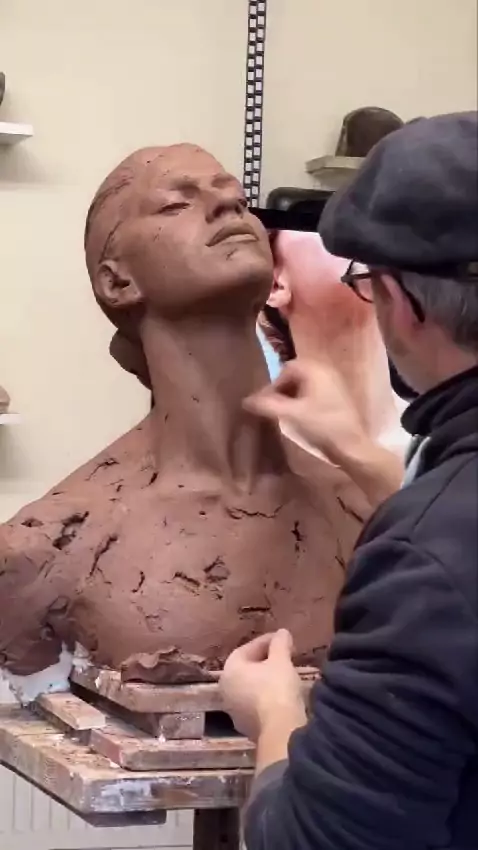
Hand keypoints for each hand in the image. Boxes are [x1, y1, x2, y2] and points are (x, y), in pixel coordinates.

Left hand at [220, 630, 305, 742]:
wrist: (280, 729)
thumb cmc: (277, 687)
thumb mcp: (281, 660)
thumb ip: (280, 643)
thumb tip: (282, 633)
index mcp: (230, 670)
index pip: (246, 649)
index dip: (266, 641)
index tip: (282, 639)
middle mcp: (226, 690)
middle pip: (246, 669)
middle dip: (265, 660)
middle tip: (283, 654)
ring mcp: (234, 711)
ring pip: (250, 688)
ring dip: (265, 679)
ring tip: (284, 673)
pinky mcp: (245, 727)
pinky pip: (255, 704)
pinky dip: (266, 696)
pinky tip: (282, 694)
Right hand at [245, 359, 366, 462]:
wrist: (352, 446)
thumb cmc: (322, 426)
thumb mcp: (291, 415)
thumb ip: (267, 405)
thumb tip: (245, 401)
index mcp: (315, 369)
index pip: (286, 369)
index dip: (273, 386)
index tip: (267, 404)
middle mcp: (326, 371)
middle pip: (296, 375)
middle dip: (282, 390)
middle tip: (274, 408)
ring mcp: (335, 383)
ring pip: (305, 384)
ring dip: (292, 396)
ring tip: (285, 414)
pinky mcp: (339, 396)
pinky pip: (315, 392)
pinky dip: (304, 400)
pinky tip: (301, 416)